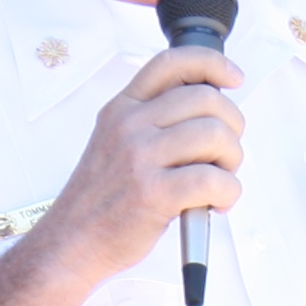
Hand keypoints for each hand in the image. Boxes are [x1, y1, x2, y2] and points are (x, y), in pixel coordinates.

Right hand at [28, 45, 243, 290]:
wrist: (71, 242)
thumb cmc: (101, 199)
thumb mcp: (115, 142)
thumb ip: (152, 121)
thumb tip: (209, 112)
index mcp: (123, 109)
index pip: (172, 63)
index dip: (212, 63)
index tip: (233, 78)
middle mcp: (130, 125)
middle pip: (207, 99)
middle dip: (232, 127)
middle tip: (226, 154)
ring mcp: (140, 157)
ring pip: (216, 136)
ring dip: (232, 161)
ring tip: (220, 181)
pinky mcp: (154, 193)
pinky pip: (214, 180)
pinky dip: (228, 193)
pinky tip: (216, 204)